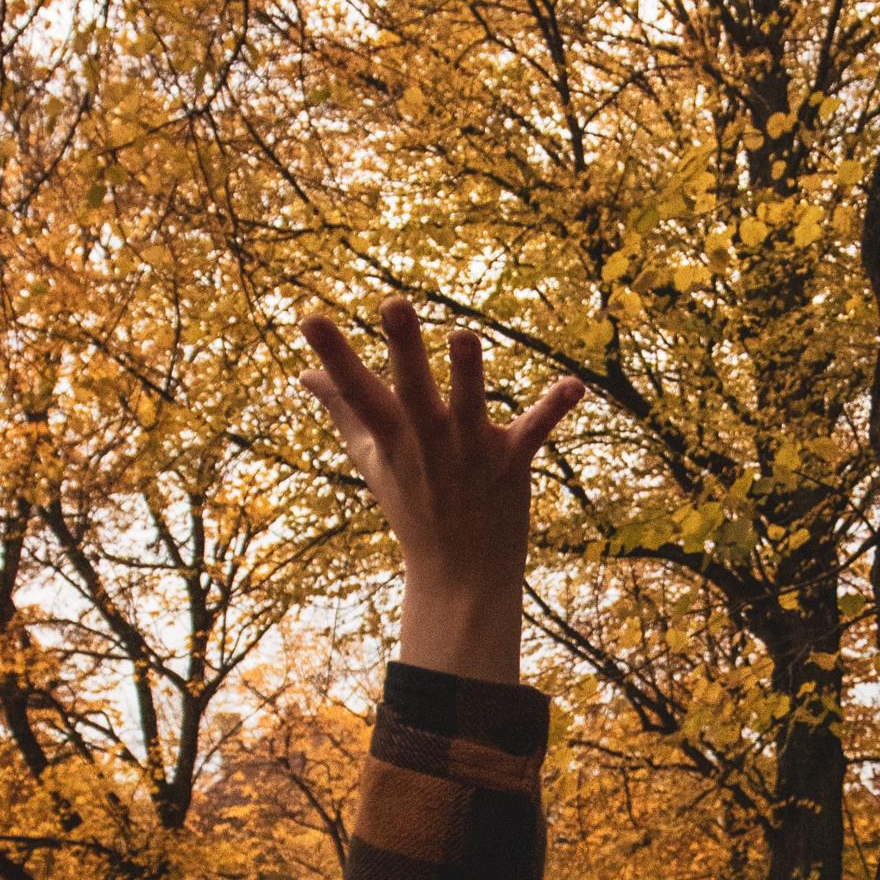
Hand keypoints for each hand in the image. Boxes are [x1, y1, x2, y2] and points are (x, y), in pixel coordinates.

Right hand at [299, 304, 581, 681]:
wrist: (459, 575)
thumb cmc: (413, 504)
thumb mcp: (372, 458)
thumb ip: (341, 410)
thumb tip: (304, 374)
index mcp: (392, 436)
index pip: (355, 390)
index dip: (333, 354)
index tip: (308, 317)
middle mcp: (428, 440)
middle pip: (412, 389)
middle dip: (404, 347)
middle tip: (393, 304)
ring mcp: (470, 451)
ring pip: (469, 404)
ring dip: (468, 372)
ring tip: (464, 337)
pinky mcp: (510, 463)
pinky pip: (533, 431)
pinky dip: (553, 409)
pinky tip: (575, 385)